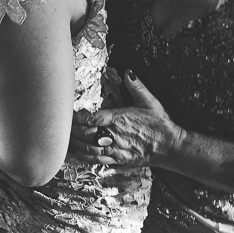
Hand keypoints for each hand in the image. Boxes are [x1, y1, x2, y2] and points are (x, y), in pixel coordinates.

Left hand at [69, 71, 184, 166]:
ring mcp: (115, 149)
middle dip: (72, 131)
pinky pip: (97, 160)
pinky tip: (77, 153)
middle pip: (85, 134)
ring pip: (89, 149)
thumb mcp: (149, 101)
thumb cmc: (160, 124)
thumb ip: (136, 86)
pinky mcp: (119, 160)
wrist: (171, 147)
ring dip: (76, 144)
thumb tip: (128, 72)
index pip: (91, 119)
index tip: (68, 114)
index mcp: (118, 119)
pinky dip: (84, 157)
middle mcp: (114, 135)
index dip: (76, 118)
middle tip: (62, 126)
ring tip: (66, 138)